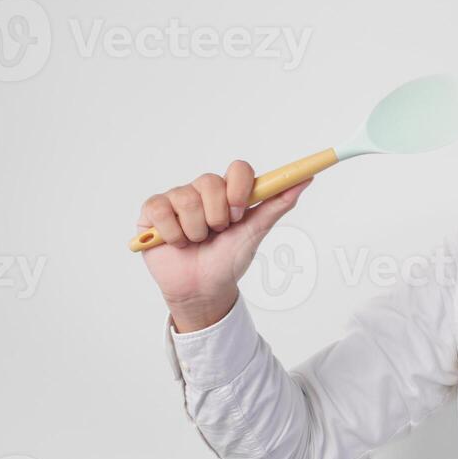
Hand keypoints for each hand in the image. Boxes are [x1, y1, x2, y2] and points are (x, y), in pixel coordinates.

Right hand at [136, 160, 311, 330]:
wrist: (203, 290)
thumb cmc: (229, 259)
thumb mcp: (255, 232)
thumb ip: (277, 204)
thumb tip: (305, 180)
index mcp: (229, 192)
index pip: (238, 168)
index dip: (238, 188)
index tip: (239, 212)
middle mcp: (202, 190)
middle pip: (209, 181)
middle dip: (217, 216)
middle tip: (217, 233)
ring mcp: (176, 199)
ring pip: (186, 199)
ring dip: (195, 230)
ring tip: (197, 242)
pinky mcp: (152, 212)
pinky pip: (160, 209)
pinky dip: (172, 233)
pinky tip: (176, 242)